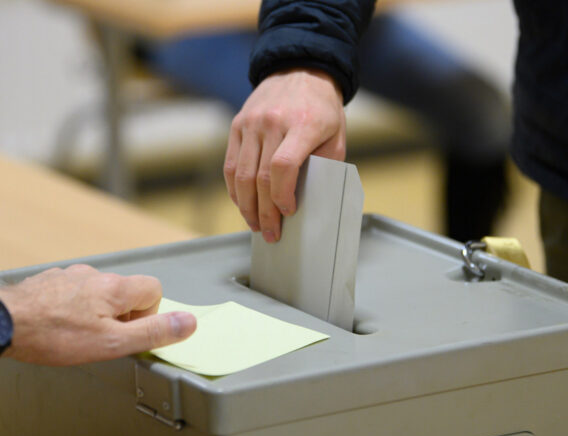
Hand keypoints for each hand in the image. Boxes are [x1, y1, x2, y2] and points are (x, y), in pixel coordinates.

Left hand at [0, 264, 195, 365]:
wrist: (1, 324)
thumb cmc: (54, 335)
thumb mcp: (111, 343)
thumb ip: (152, 333)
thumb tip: (188, 323)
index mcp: (114, 287)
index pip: (153, 289)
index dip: (147, 315)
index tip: (126, 333)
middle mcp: (94, 275)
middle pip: (124, 292)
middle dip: (119, 317)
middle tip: (98, 340)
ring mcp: (69, 276)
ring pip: (96, 293)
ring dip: (93, 313)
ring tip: (72, 335)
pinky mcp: (47, 282)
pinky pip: (72, 293)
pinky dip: (70, 309)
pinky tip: (55, 326)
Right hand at [224, 68, 345, 242]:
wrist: (301, 70)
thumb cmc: (323, 110)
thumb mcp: (336, 136)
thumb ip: (325, 166)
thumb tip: (309, 201)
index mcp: (303, 124)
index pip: (283, 166)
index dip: (282, 195)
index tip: (289, 211)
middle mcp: (272, 122)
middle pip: (259, 177)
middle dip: (265, 212)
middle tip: (270, 233)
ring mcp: (251, 123)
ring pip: (240, 175)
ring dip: (246, 206)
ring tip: (255, 224)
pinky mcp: (237, 125)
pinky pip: (230, 164)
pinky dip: (235, 189)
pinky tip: (243, 204)